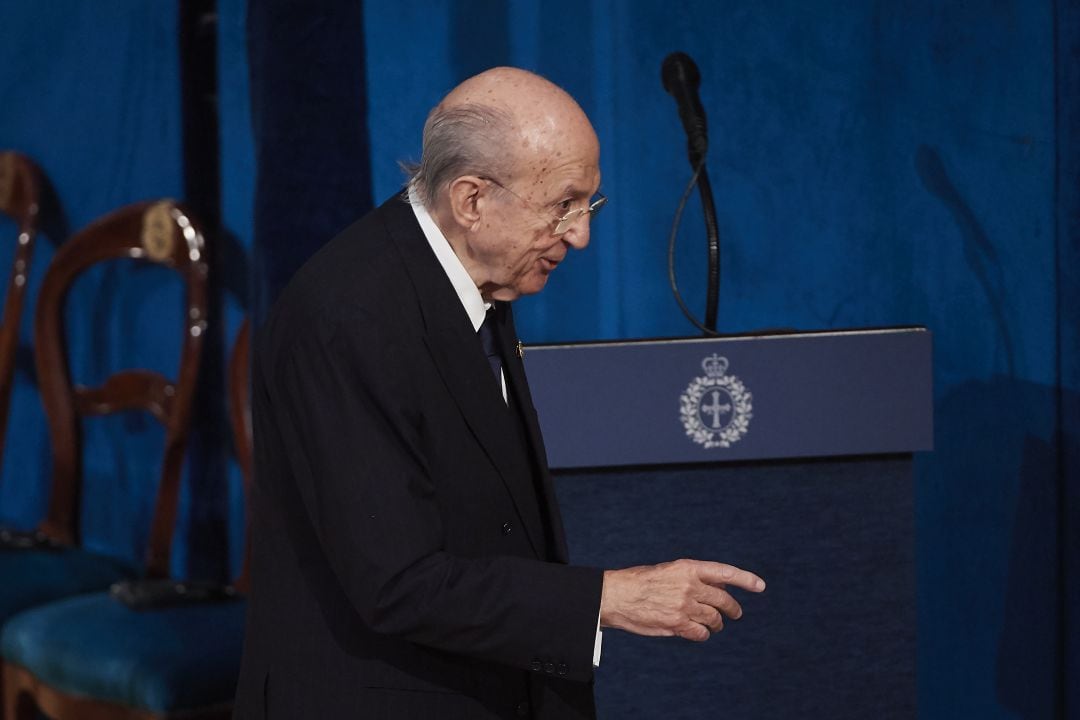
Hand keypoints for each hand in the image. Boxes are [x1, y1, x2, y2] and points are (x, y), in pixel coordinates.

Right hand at [599, 559, 764, 641]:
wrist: (616, 595)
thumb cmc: (639, 582)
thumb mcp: (668, 571)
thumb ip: (692, 577)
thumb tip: (717, 586)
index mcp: (687, 567)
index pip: (724, 572)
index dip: (745, 579)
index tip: (760, 586)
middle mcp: (689, 585)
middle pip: (723, 600)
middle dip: (732, 609)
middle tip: (735, 614)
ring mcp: (684, 605)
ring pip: (714, 618)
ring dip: (716, 623)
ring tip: (713, 625)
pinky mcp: (677, 624)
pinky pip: (701, 633)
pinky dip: (702, 634)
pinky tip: (698, 632)